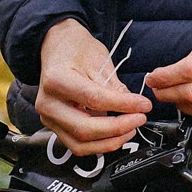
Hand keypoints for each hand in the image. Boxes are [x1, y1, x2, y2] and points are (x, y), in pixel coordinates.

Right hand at [36, 18, 150, 155]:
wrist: (56, 47)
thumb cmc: (76, 48)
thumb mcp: (98, 59)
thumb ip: (114, 87)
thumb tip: (133, 107)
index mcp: (56, 80)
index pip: (94, 99)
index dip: (123, 105)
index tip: (143, 105)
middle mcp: (48, 103)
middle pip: (85, 128)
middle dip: (118, 128)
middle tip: (139, 119)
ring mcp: (48, 118)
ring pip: (80, 144)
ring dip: (110, 141)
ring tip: (130, 129)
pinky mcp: (54, 127)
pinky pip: (77, 145)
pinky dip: (99, 144)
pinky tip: (115, 133)